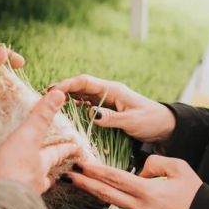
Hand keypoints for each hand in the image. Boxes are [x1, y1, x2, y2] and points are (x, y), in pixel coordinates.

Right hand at [0, 90, 80, 193]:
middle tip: (54, 174)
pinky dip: (10, 197)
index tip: (76, 147)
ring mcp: (21, 196)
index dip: (66, 149)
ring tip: (28, 185)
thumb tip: (59, 94)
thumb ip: (41, 117)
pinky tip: (4, 197)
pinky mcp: (4, 205)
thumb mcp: (28, 137)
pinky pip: (11, 200)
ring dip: (30, 186)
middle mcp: (34, 182)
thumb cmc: (14, 169)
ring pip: (30, 190)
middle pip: (45, 176)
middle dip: (49, 173)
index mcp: (41, 164)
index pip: (57, 153)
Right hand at [49, 75, 175, 144]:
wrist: (166, 127)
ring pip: (82, 97)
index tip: (52, 90)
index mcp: (113, 90)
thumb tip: (91, 114)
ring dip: (67, 100)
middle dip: (62, 90)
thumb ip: (112, 118)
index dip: (67, 84)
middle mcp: (108, 93)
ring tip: (49, 106)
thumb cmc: (152, 121)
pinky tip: (66, 115)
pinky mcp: (108, 112)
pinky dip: (76, 109)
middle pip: (80, 88)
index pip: (85, 82)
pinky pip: (88, 108)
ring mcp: (107, 102)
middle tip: (43, 98)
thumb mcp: (132, 121)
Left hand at [63, 154, 201, 208]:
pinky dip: (115, 195)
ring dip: (98, 190)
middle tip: (68, 175)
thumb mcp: (179, 167)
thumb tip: (140, 170)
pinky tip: (108, 188)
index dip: (96, 172)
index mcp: (148, 192)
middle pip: (106, 194)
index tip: (81, 165)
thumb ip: (155, 163)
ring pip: (114, 200)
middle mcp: (140, 207)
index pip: (116, 179)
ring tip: (83, 180)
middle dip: (85, 184)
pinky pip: (126, 205)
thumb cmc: (194, 192)